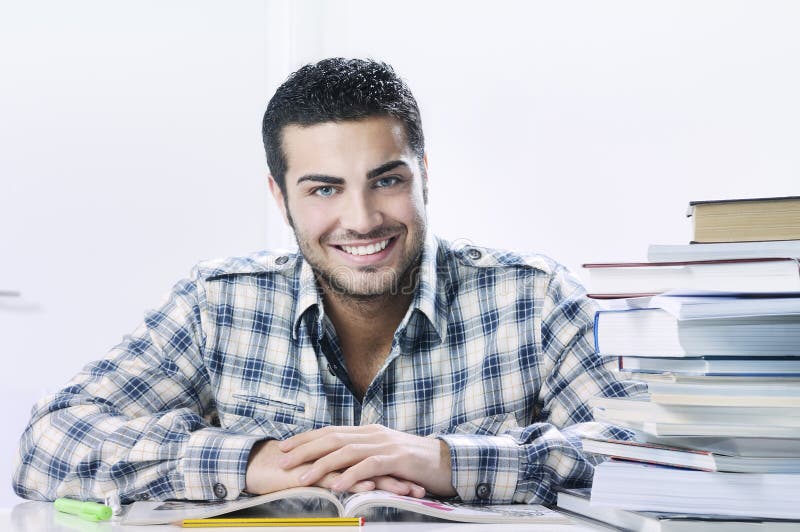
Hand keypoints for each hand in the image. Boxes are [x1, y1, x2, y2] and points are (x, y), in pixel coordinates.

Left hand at [276, 424, 456, 497]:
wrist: (446, 462)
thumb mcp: (384, 455)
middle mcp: (373, 434)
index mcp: (368, 431)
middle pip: (333, 438)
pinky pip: (369, 466)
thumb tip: (336, 463)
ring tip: (303, 477)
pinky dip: (351, 474)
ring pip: (347, 451)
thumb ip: (362, 455)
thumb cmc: (413, 463)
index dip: (305, 438)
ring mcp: (385, 444)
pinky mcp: (397, 459)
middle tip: (282, 462)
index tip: (284, 448)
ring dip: (322, 464)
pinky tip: (337, 485)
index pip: (330, 431)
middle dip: (304, 449)